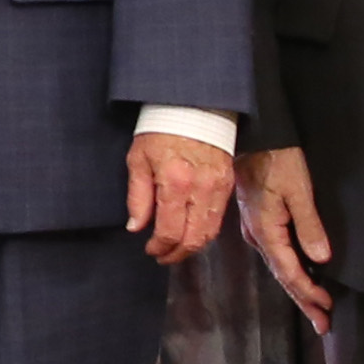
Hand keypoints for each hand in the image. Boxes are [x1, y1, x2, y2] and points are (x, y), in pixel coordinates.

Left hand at [126, 131, 232, 266]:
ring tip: (176, 248)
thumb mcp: (138, 159)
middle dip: (177, 254)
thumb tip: (136, 227)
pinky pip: (219, 217)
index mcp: (175, 181)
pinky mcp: (228, 183)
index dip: (160, 247)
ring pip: (210, 232)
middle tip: (163, 256)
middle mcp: (200, 187)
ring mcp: (218, 186)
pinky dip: (205, 230)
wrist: (192, 107)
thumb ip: (137, 197)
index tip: (150, 249)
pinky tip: (191, 230)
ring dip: (192, 246)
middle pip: (194, 238)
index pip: (171, 230)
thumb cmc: (160, 130)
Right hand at [234, 145, 335, 329]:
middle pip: (282, 275)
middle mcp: (257, 234)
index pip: (289, 271)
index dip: (308, 293)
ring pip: (278, 266)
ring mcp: (255, 228)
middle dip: (303, 300)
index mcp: (266, 230)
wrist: (253, 135)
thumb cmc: (276, 158)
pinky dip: (290, 270)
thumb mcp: (297, 189)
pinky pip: (275, 253)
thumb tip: (320, 259)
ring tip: (315, 307)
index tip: (326, 310)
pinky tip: (299, 275)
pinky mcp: (258, 220)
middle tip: (322, 325)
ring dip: (297, 288)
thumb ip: (309, 225)